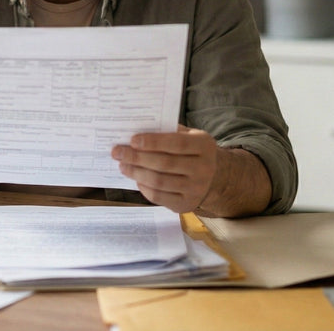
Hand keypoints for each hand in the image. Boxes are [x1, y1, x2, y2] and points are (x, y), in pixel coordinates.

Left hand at [112, 126, 273, 216]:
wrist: (216, 177)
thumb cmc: (194, 151)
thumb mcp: (190, 136)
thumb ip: (169, 131)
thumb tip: (138, 129)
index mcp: (204, 146)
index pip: (176, 144)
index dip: (153, 142)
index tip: (132, 140)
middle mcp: (203, 169)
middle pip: (164, 164)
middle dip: (136, 157)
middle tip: (118, 151)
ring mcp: (196, 189)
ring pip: (159, 182)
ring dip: (136, 173)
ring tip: (122, 165)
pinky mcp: (186, 204)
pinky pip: (159, 197)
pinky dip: (143, 187)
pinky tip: (135, 178)